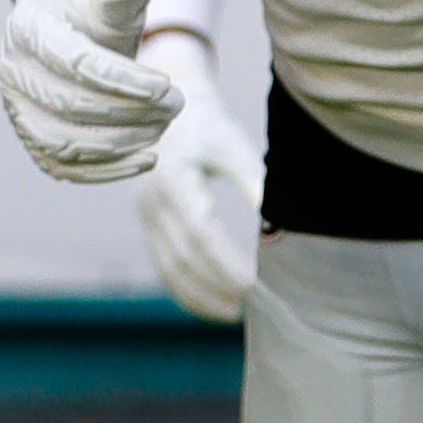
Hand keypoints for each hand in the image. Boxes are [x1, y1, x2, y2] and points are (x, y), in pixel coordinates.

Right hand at [0, 0, 181, 183]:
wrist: (70, 25)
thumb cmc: (93, 7)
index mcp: (26, 29)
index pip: (72, 62)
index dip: (121, 78)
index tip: (165, 86)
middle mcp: (12, 71)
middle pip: (69, 104)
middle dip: (129, 110)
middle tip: (176, 105)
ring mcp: (17, 109)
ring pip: (64, 141)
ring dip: (121, 141)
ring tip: (163, 127)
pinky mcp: (33, 137)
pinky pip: (64, 167)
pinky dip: (106, 170)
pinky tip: (147, 160)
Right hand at [137, 50, 261, 324]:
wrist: (166, 108)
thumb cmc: (208, 125)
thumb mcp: (232, 145)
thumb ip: (253, 180)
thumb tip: (276, 222)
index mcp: (176, 181)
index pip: (201, 233)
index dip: (224, 262)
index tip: (253, 284)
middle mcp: (154, 202)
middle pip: (183, 255)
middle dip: (215, 284)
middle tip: (251, 305)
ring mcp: (146, 215)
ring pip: (168, 266)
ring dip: (199, 294)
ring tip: (234, 314)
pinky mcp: (148, 223)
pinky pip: (163, 263)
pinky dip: (185, 288)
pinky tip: (212, 303)